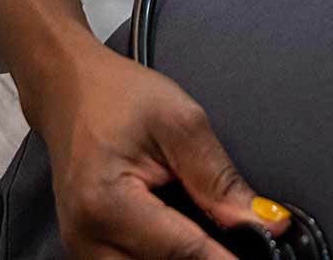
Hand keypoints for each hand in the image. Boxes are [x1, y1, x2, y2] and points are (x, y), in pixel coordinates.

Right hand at [0, 0, 285, 258]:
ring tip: (217, 241)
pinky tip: (187, 240)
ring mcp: (82, 251)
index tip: (263, 257)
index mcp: (107, 204)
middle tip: (239, 245)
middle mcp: (86, 239)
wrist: (66, 88)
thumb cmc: (118, 96)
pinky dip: (163, 258)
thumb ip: (219, 180)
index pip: (183, 253)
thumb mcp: (179, 122)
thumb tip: (266, 226)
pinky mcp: (87, 253)